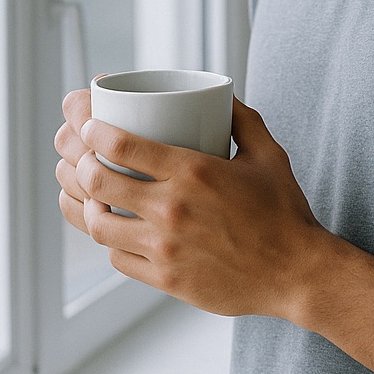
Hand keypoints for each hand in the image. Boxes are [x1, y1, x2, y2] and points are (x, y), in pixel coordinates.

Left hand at [58, 96, 332, 317]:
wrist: (298, 273)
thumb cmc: (284, 211)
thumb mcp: (267, 153)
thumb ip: (241, 118)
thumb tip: (218, 94)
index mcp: (194, 171)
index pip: (120, 144)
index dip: (91, 129)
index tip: (87, 123)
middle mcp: (173, 209)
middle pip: (97, 180)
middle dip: (76, 160)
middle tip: (77, 153)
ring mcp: (166, 248)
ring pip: (98, 224)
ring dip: (84, 203)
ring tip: (87, 191)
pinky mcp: (166, 280)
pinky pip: (117, 259)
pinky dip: (109, 241)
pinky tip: (112, 227)